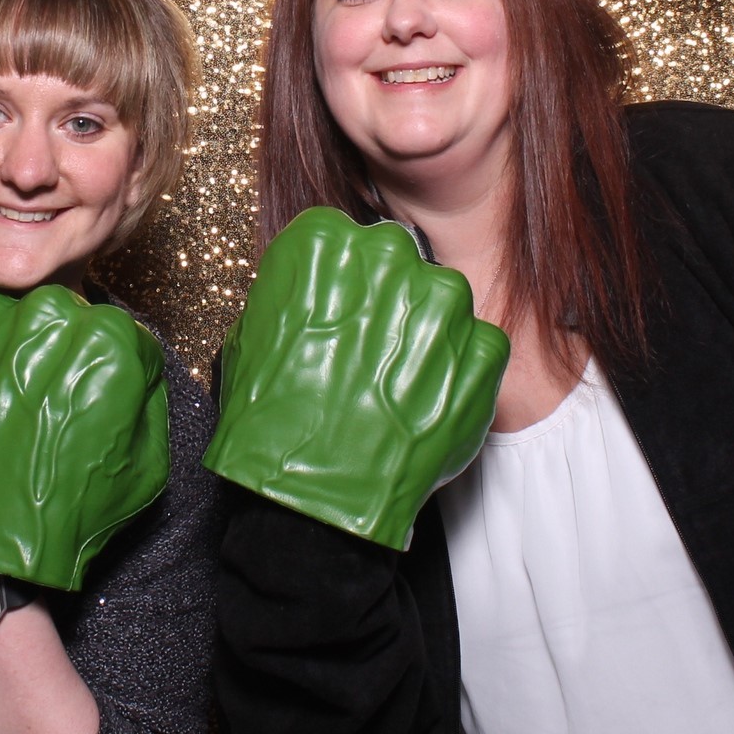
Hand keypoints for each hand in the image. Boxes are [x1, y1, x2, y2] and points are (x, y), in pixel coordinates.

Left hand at [0, 285, 169, 591]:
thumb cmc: (69, 511)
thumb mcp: (145, 464)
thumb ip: (149, 400)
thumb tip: (137, 372)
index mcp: (105, 339)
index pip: (121, 330)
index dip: (116, 367)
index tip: (102, 396)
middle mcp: (43, 321)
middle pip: (63, 317)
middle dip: (64, 351)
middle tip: (57, 403)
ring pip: (12, 320)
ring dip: (17, 353)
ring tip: (16, 410)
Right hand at [202, 208, 509, 549]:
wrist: (310, 497)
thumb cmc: (269, 418)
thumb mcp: (252, 334)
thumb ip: (296, 293)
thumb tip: (320, 293)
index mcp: (324, 241)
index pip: (344, 236)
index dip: (340, 278)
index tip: (336, 310)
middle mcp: (388, 256)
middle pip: (397, 260)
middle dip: (386, 299)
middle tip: (365, 350)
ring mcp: (443, 303)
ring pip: (442, 300)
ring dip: (425, 334)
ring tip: (393, 383)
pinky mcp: (482, 351)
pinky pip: (479, 344)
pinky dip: (459, 371)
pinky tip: (422, 402)